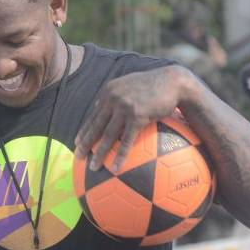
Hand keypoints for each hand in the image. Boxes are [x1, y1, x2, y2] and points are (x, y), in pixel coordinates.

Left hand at [74, 65, 193, 172]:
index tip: (77, 142)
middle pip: (95, 126)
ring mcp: (124, 107)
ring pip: (107, 135)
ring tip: (94, 167)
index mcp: (109, 91)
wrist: (173, 82)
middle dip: (85, 144)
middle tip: (78, 157)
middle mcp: (113, 98)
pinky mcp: (138, 116)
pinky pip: (126, 140)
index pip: (93, 114)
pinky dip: (119, 156)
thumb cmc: (155, 85)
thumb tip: (108, 110)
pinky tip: (115, 168)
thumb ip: (118, 95)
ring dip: (99, 153)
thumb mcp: (132, 85)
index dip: (84, 130)